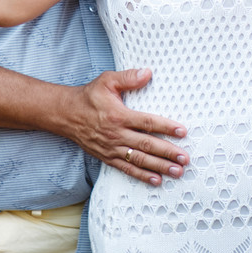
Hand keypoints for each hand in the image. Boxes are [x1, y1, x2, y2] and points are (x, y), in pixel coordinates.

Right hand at [61, 68, 189, 186]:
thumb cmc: (88, 97)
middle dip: (168, 152)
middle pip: (147, 144)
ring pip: (140, 159)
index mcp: (118, 115)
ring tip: (177, 171)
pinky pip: (127, 168)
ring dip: (160, 166)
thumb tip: (147, 73)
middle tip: (185, 158)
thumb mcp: (106, 81)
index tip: (182, 131)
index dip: (166, 127)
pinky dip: (142, 176)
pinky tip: (157, 180)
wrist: (66, 114)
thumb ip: (127, 77)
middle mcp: (116, 134)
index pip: (147, 122)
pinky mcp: (107, 157)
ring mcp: (112, 148)